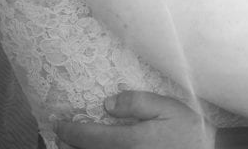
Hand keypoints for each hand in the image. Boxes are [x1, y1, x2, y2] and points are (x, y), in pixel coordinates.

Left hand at [55, 92, 215, 148]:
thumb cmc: (187, 130)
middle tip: (61, 133)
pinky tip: (96, 148)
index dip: (70, 130)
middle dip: (70, 144)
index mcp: (130, 140)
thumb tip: (107, 103)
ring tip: (74, 142)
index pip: (89, 137)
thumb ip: (136, 103)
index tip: (59, 123)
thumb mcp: (166, 107)